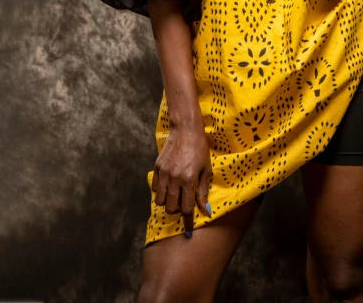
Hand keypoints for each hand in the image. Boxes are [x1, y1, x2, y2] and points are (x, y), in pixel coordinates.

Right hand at [151, 120, 212, 236]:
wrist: (186, 129)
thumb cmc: (200, 148)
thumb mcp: (206, 169)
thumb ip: (203, 190)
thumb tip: (205, 210)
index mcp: (189, 179)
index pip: (186, 208)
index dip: (188, 222)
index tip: (188, 232)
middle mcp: (174, 178)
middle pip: (171, 208)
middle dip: (177, 211)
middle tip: (183, 205)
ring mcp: (164, 173)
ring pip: (160, 201)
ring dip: (168, 203)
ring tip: (175, 196)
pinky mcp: (157, 168)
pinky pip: (155, 188)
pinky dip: (161, 192)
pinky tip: (169, 186)